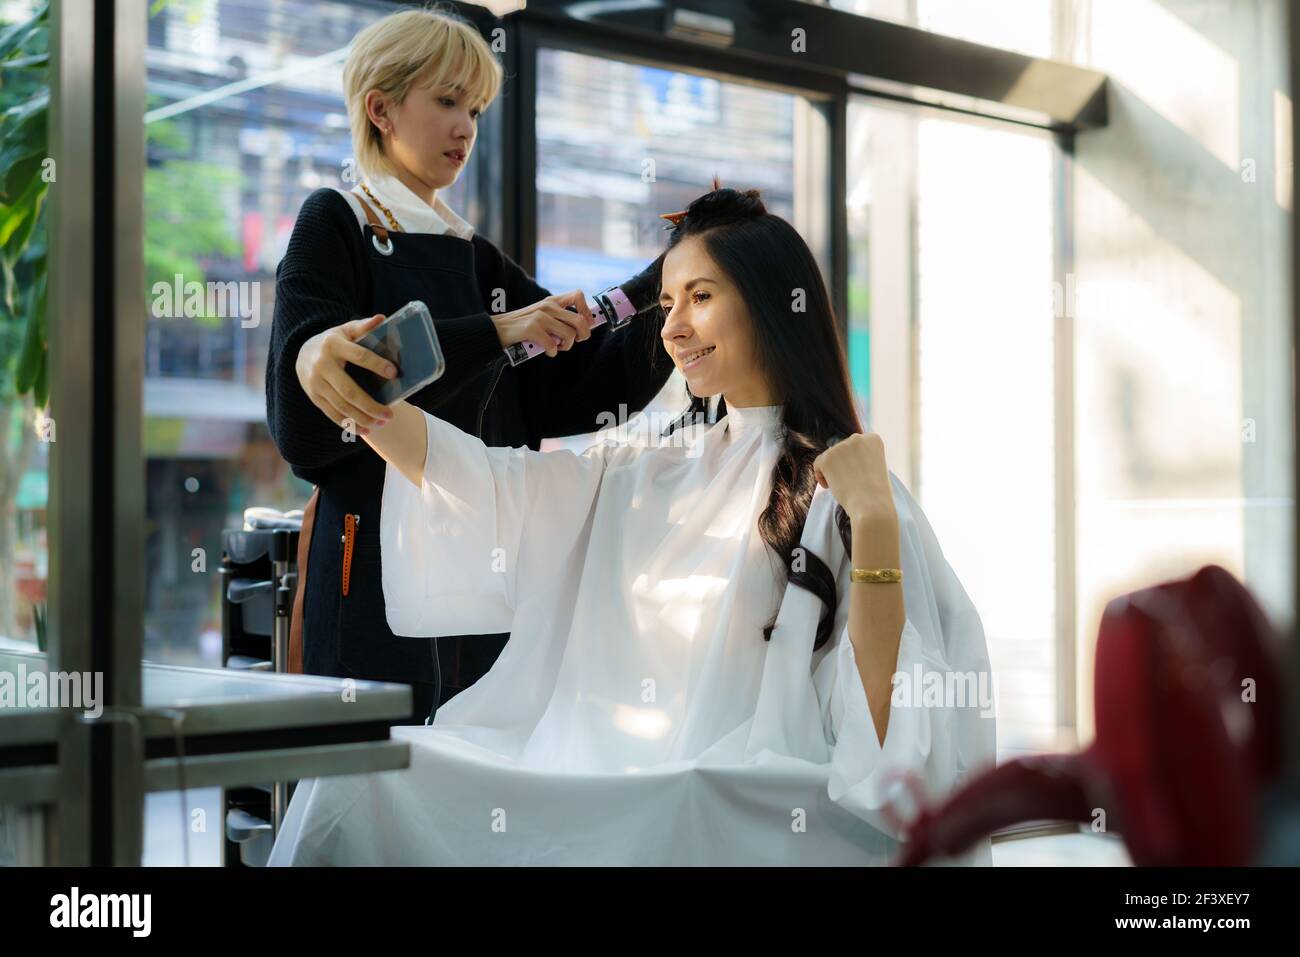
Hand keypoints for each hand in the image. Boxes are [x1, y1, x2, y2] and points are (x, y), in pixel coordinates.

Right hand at [294, 313, 397, 434]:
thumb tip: (382, 318)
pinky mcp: (314, 396)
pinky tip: (366, 430)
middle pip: (349, 390)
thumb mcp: (345, 330)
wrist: (301, 353)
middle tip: (390, 415)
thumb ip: (363, 326)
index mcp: (333, 345)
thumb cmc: (333, 341)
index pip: (358, 356)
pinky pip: (332, 414)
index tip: (394, 374)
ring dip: (363, 418)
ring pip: (341, 405)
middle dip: (371, 405)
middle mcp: (322, 365)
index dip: (376, 365)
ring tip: (382, 423)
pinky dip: (349, 424)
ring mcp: (315, 383)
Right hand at [490, 290, 592, 357]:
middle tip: (576, 341)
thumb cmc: (522, 327)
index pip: (578, 295)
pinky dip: (552, 352)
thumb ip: (559, 317)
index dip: (587, 311)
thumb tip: (584, 326)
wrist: (497, 330)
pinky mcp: (532, 329)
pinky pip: (553, 346)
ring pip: (569, 334)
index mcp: (552, 301)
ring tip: (556, 347)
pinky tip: (545, 351)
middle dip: (583, 335)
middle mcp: (548, 306)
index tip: (587, 325)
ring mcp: (540, 317)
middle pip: (580, 320)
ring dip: (566, 346)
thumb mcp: (542, 315)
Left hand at [811, 432, 896, 524]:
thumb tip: (841, 459)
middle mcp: (858, 438)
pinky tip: (831, 487)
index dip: (854, 464)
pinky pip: (818, 464)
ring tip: (844, 486)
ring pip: (829, 458)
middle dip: (842, 466)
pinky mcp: (827, 457)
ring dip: (833, 472)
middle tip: (851, 483)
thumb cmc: (875, 493)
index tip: (860, 477)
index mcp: (873, 439)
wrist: (872, 507)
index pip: (855, 447)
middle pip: (841, 451)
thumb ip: (860, 458)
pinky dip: (821, 476)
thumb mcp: (874, 468)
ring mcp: (842, 446)